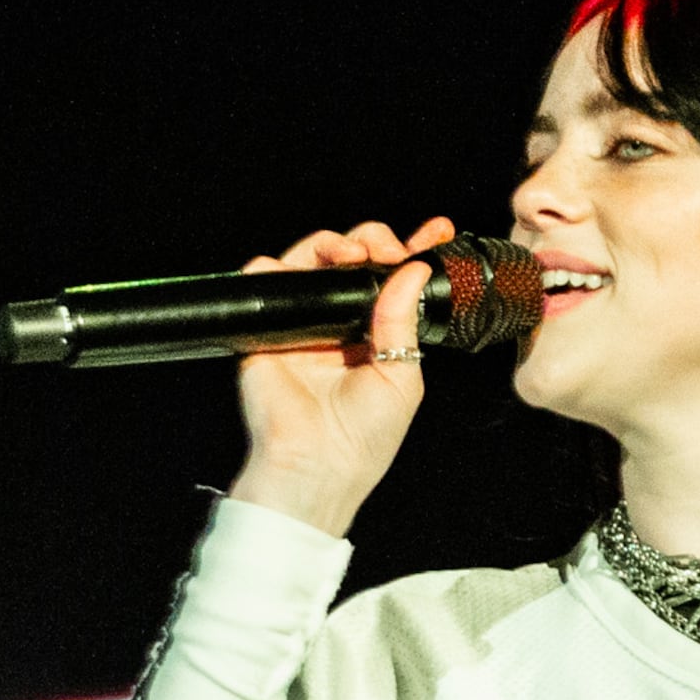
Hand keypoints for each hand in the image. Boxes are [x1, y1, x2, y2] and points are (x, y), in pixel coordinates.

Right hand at [226, 216, 457, 536]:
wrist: (317, 467)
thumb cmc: (362, 439)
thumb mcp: (402, 377)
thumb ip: (403, 320)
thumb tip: (413, 270)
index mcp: (375, 335)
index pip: (392, 280)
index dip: (410, 252)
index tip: (435, 232)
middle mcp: (338, 324)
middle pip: (350, 260)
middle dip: (373, 241)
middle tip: (387, 250)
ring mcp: (303, 323)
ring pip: (309, 261)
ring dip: (332, 244)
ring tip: (353, 254)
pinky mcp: (268, 329)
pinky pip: (264, 283)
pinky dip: (273, 266)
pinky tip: (298, 268)